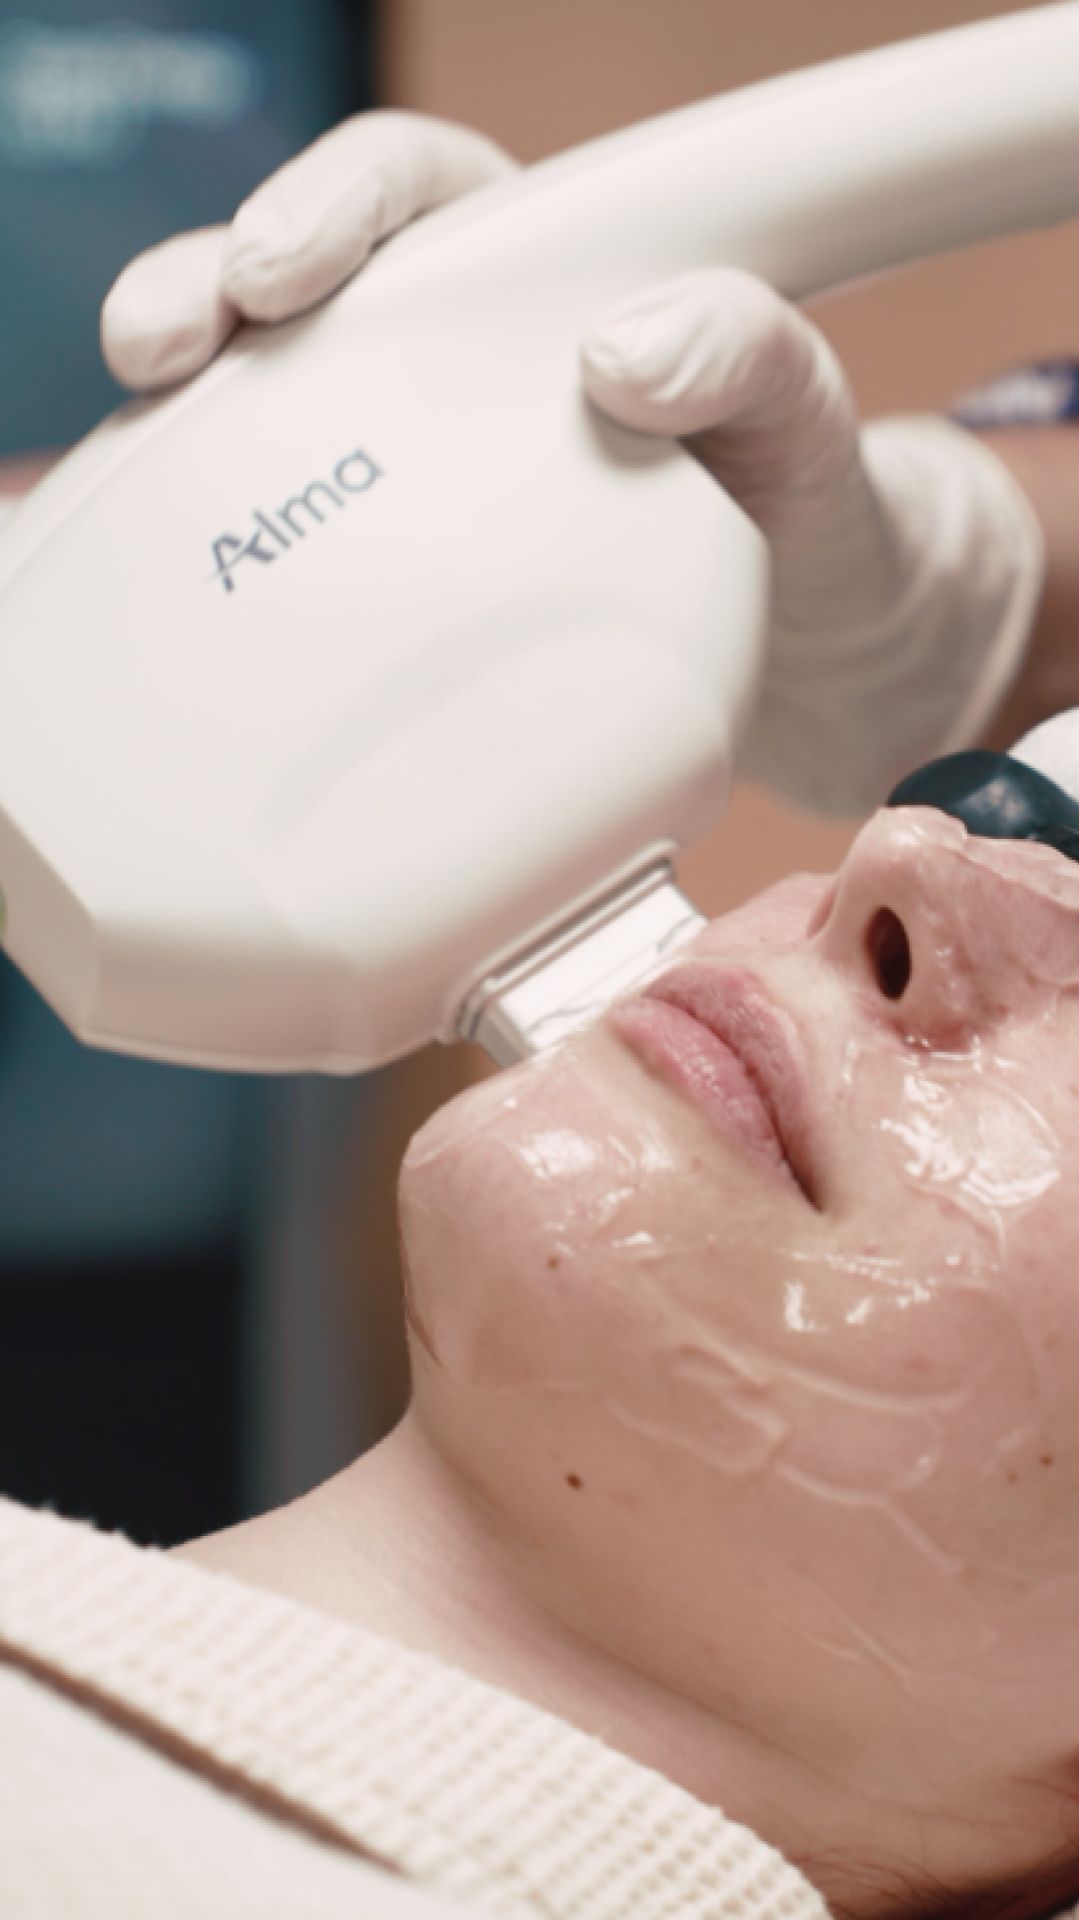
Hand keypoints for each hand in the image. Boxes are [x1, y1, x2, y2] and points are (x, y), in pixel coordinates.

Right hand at [102, 113, 1044, 816]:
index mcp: (544, 286)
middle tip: (182, 346)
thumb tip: (629, 348)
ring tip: (146, 431)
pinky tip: (177, 566)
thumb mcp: (808, 425)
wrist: (810, 660)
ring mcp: (418, 472)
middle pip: (305, 297)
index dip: (339, 208)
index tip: (292, 270)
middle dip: (214, 295)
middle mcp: (462, 368)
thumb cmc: (803, 515)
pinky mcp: (398, 572)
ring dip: (186, 417)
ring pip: (270, 410)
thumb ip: (755, 359)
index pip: (421, 201)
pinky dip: (220, 538)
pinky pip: (291, 536)